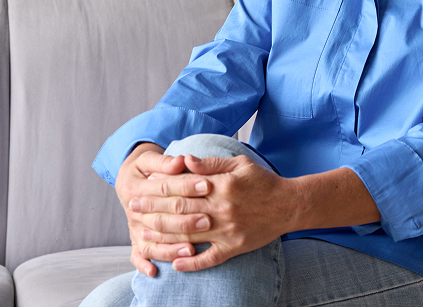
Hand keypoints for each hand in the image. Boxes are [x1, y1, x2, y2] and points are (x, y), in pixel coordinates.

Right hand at [115, 143, 212, 276]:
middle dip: (185, 220)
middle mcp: (131, 210)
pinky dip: (144, 264)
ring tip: (192, 250)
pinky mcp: (134, 239)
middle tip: (208, 220)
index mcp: (134, 186)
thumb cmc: (145, 167)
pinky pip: (137, 255)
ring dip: (171, 247)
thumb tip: (181, 161)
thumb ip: (166, 161)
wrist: (127, 180)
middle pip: (160, 217)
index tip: (208, 184)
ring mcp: (132, 227)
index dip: (187, 186)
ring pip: (150, 241)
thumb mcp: (150, 159)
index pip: (165, 187)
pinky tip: (155, 272)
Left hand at [137, 154, 296, 271]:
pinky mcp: (235, 247)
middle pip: (180, 210)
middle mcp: (222, 208)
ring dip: (164, 236)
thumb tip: (184, 159)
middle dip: (154, 208)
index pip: (183, 185)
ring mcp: (228, 230)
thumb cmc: (262, 181)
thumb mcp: (239, 163)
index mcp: (221, 184)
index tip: (143, 186)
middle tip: (134, 208)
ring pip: (189, 235)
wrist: (289, 204)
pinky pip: (210, 258)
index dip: (160, 186)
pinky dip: (192, 262)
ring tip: (143, 235)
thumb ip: (210, 163)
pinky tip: (176, 263)